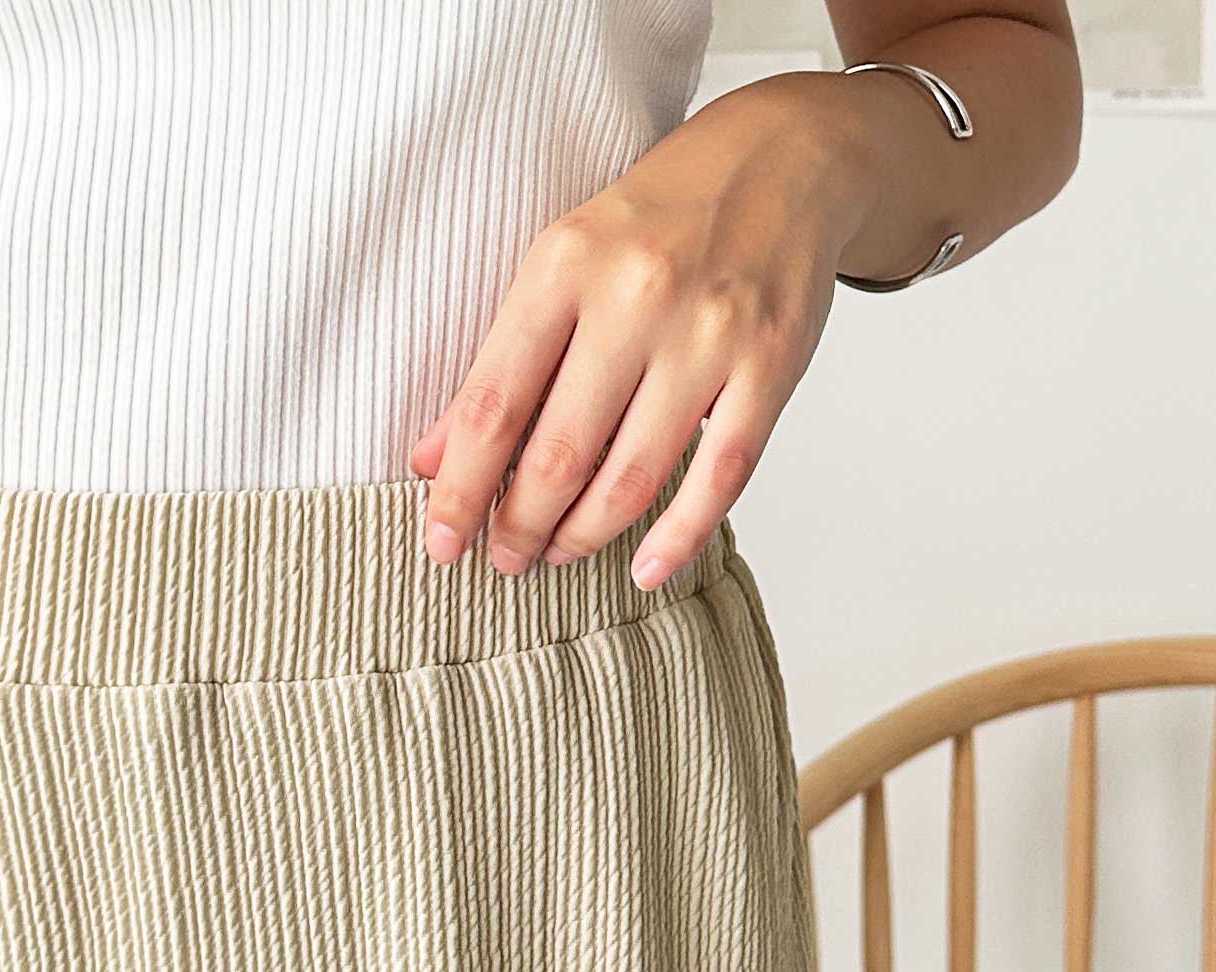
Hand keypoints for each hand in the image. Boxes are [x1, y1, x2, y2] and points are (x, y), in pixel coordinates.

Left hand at [408, 74, 879, 589]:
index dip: (460, 489)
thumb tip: (433, 459)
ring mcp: (708, 335)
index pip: (492, 403)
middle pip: (558, 453)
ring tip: (558, 554)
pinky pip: (718, 478)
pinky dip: (677, 537)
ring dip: (584, 535)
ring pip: (631, 476)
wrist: (782, 159)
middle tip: (505, 560)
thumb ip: (501, 362)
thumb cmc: (658, 221)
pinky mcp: (769, 368)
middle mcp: (635, 297)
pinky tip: (644, 568)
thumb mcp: (562, 265)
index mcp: (565, 265)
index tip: (441, 543)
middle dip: (520, 525)